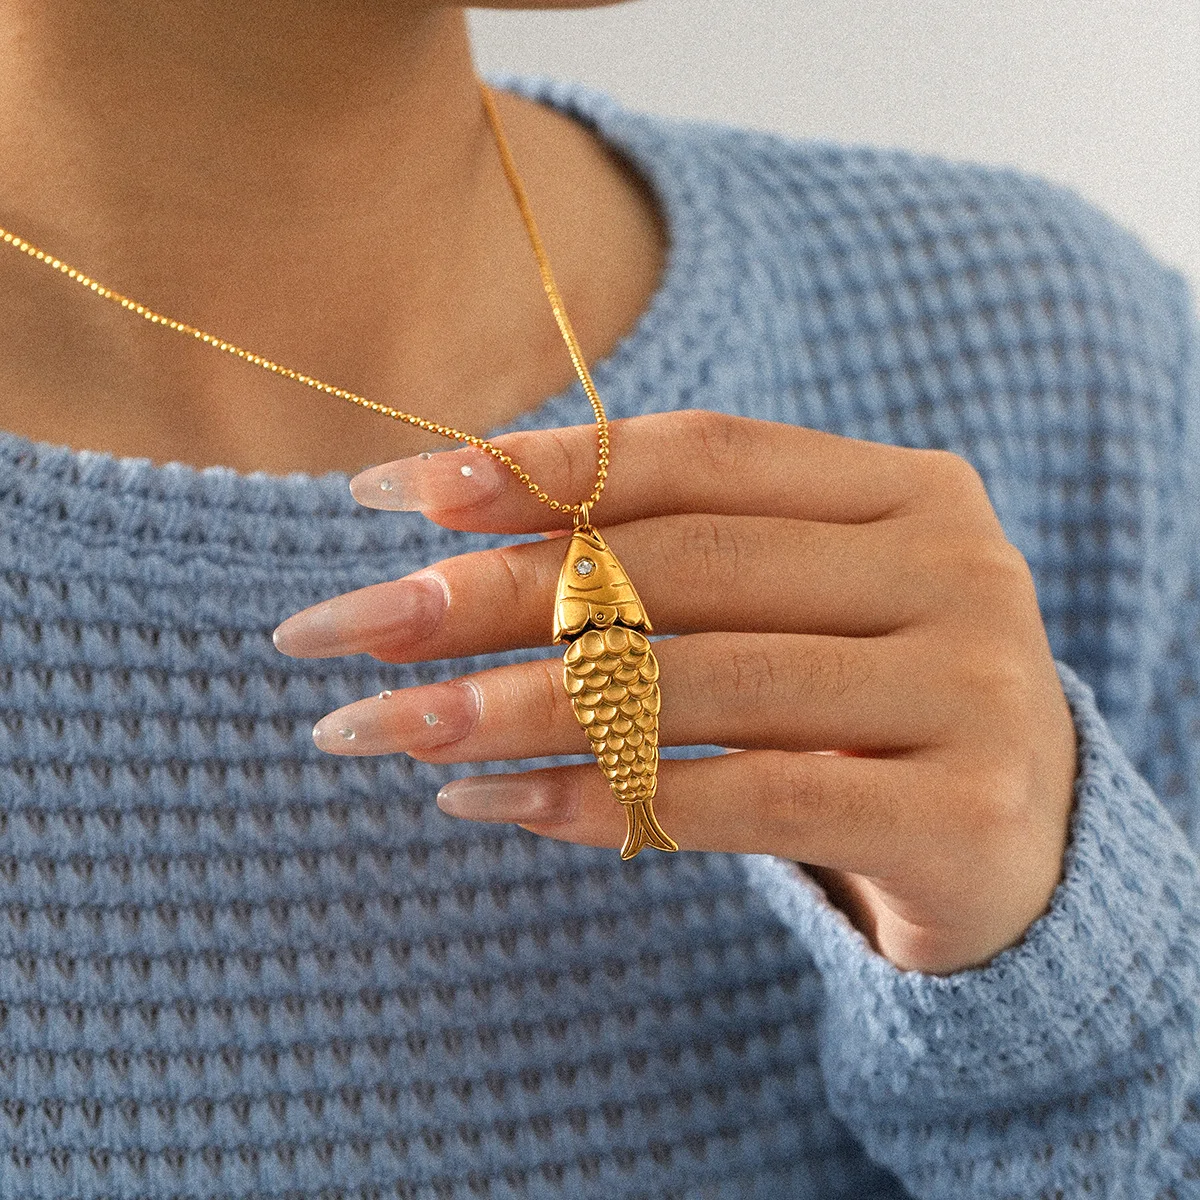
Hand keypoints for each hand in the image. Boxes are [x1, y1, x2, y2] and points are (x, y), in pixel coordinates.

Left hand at [273, 411, 1077, 973]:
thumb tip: (453, 543)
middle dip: (491, 595)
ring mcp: (969, 690)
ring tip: (388, 727)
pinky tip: (496, 806)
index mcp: (905, 489)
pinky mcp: (959, 815)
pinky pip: (742, 801)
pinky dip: (604, 803)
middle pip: (678, 565)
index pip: (696, 455)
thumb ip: (670, 561)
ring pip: (698, 683)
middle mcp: (952, 568)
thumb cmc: (869, 703)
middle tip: (346, 628)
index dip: (537, 469)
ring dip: (518, 707)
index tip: (388, 499)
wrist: (1023, 844)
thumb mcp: (790, 608)